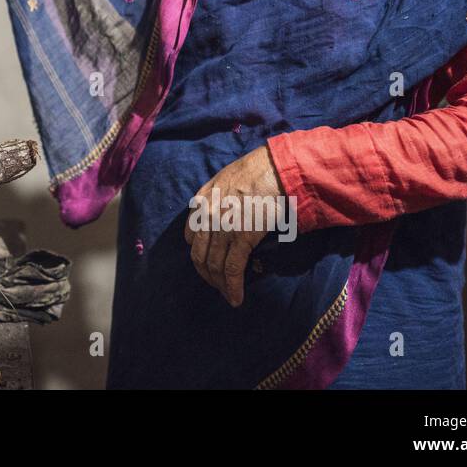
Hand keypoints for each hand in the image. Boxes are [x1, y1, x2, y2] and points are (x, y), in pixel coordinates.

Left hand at [182, 144, 284, 307]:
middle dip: (207, 274)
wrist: (275, 168)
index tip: (208, 262)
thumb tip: (224, 214)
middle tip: (217, 285)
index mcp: (201, 201)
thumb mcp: (225, 179)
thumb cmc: (257, 170)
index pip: (191, 236)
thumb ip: (216, 197)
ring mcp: (222, 228)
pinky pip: (232, 269)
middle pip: (199, 255)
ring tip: (228, 296)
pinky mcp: (241, 237)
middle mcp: (206, 216)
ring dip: (220, 285)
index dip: (199, 253)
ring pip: (214, 265)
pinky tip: (236, 299)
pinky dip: (232, 287)